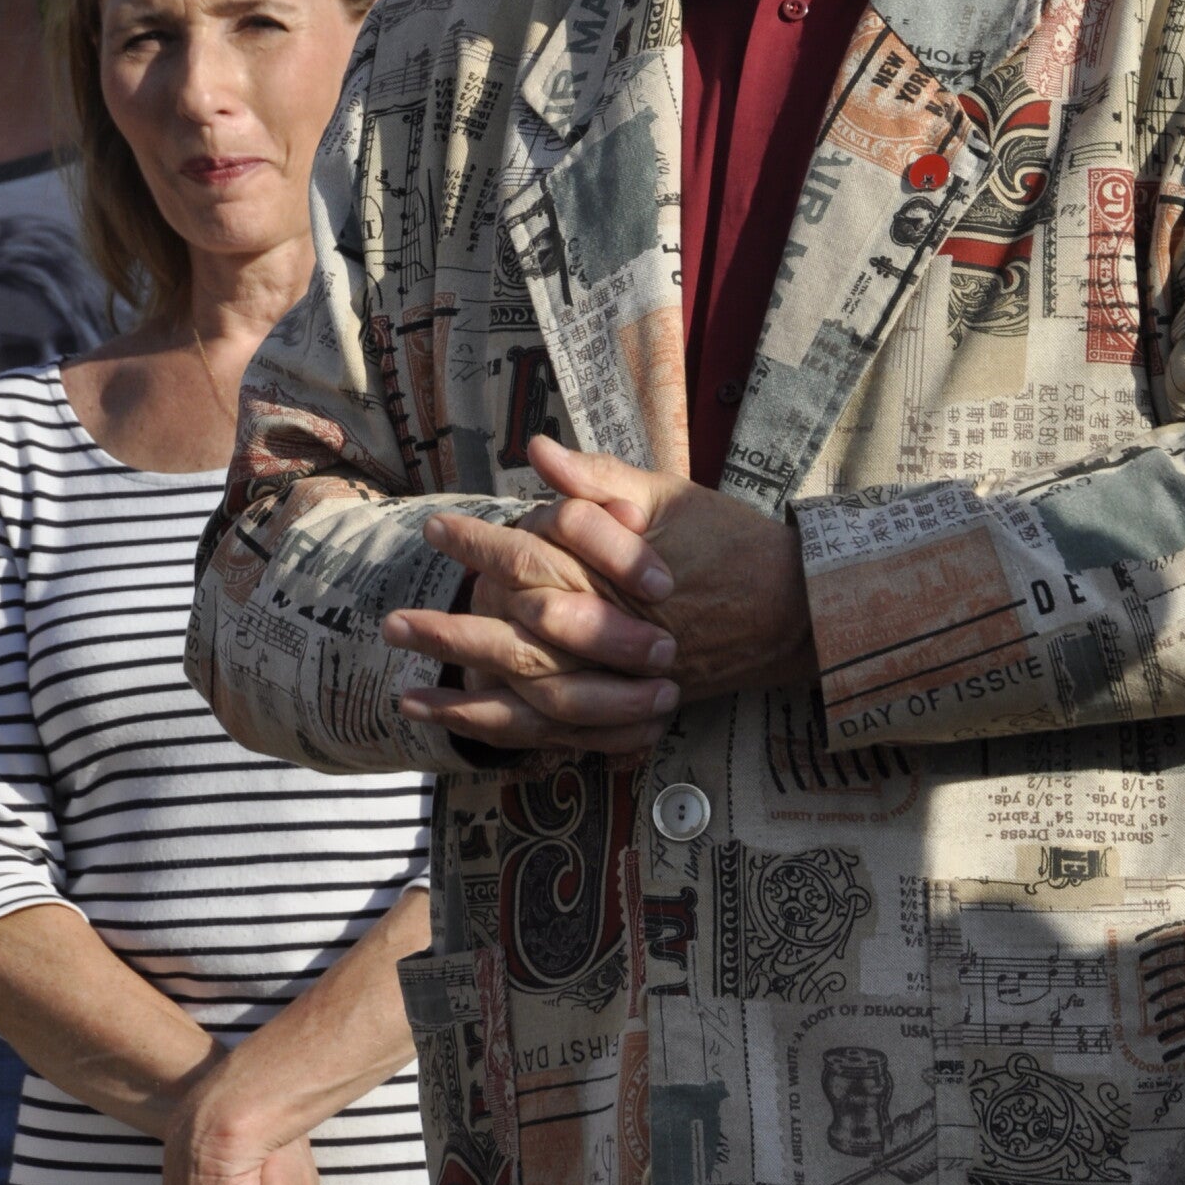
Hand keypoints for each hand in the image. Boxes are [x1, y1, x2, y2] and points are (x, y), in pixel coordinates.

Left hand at [389, 435, 814, 748]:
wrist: (793, 610)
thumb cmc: (730, 544)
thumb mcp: (667, 496)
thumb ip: (598, 476)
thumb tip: (535, 449)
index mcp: (615, 577)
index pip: (529, 557)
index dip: (477, 541)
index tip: (434, 527)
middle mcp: (613, 636)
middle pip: (515, 641)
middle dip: (450, 630)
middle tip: (392, 623)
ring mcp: (622, 682)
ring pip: (531, 701)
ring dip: (465, 697)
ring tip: (405, 690)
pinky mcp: (630, 711)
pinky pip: (558, 735)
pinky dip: (508, 733)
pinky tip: (466, 729)